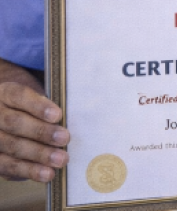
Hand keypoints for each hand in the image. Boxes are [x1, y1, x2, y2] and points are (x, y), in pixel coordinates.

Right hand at [0, 61, 69, 181]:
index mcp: (7, 94)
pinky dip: (29, 170)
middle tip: (65, 138)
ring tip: (61, 159)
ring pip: (11, 145)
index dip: (38, 106)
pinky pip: (8, 165)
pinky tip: (48, 174)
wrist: (10, 121)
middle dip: (41, 131)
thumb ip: (50, 109)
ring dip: (38, 154)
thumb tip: (78, 120)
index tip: (58, 115)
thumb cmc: (33, 110)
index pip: (19, 96)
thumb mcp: (38, 102)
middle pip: (14, 122)